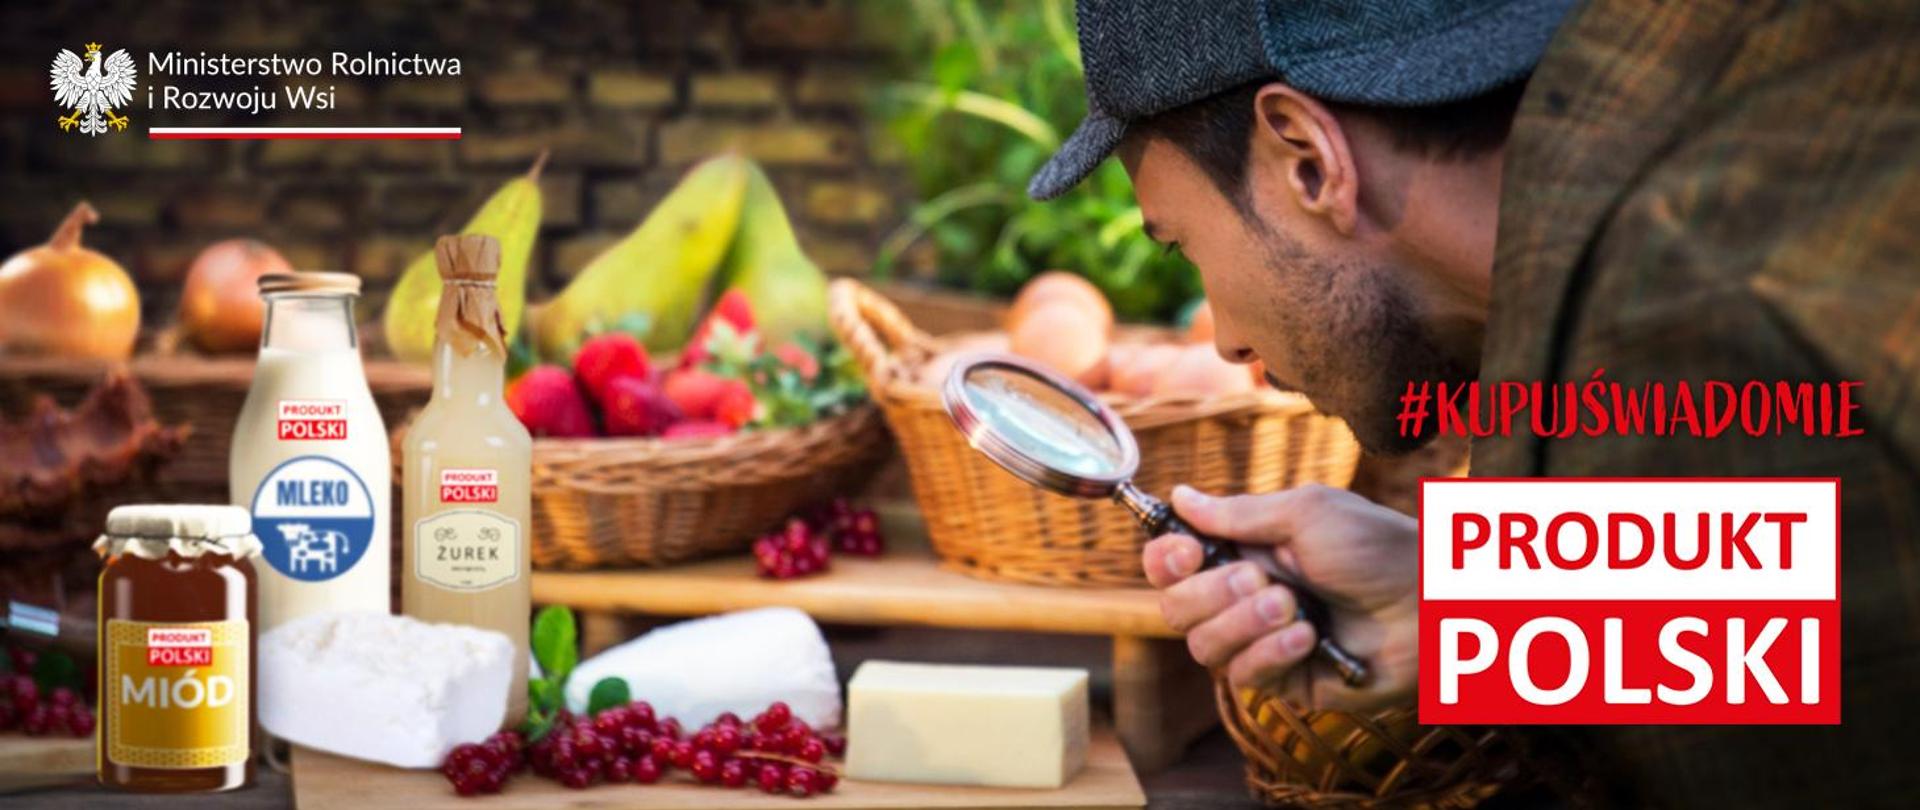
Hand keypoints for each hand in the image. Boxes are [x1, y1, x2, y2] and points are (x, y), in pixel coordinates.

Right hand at [1143, 484, 1419, 711]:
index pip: (1170, 563)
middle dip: (1212, 592)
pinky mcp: (1283, 680)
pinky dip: (1270, 652)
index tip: (1189, 551)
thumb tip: (1180, 496)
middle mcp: (1243, 597)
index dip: (1165, 559)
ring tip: (1293, 607)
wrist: (1431, 604)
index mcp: (1243, 551)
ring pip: (1204, 646)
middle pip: (1176, 608)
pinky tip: (1308, 637)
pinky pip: (1243, 676)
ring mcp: (1260, 641)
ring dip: (1244, 622)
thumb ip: (1237, 513)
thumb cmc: (1377, 548)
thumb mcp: (1306, 514)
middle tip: (1263, 578)